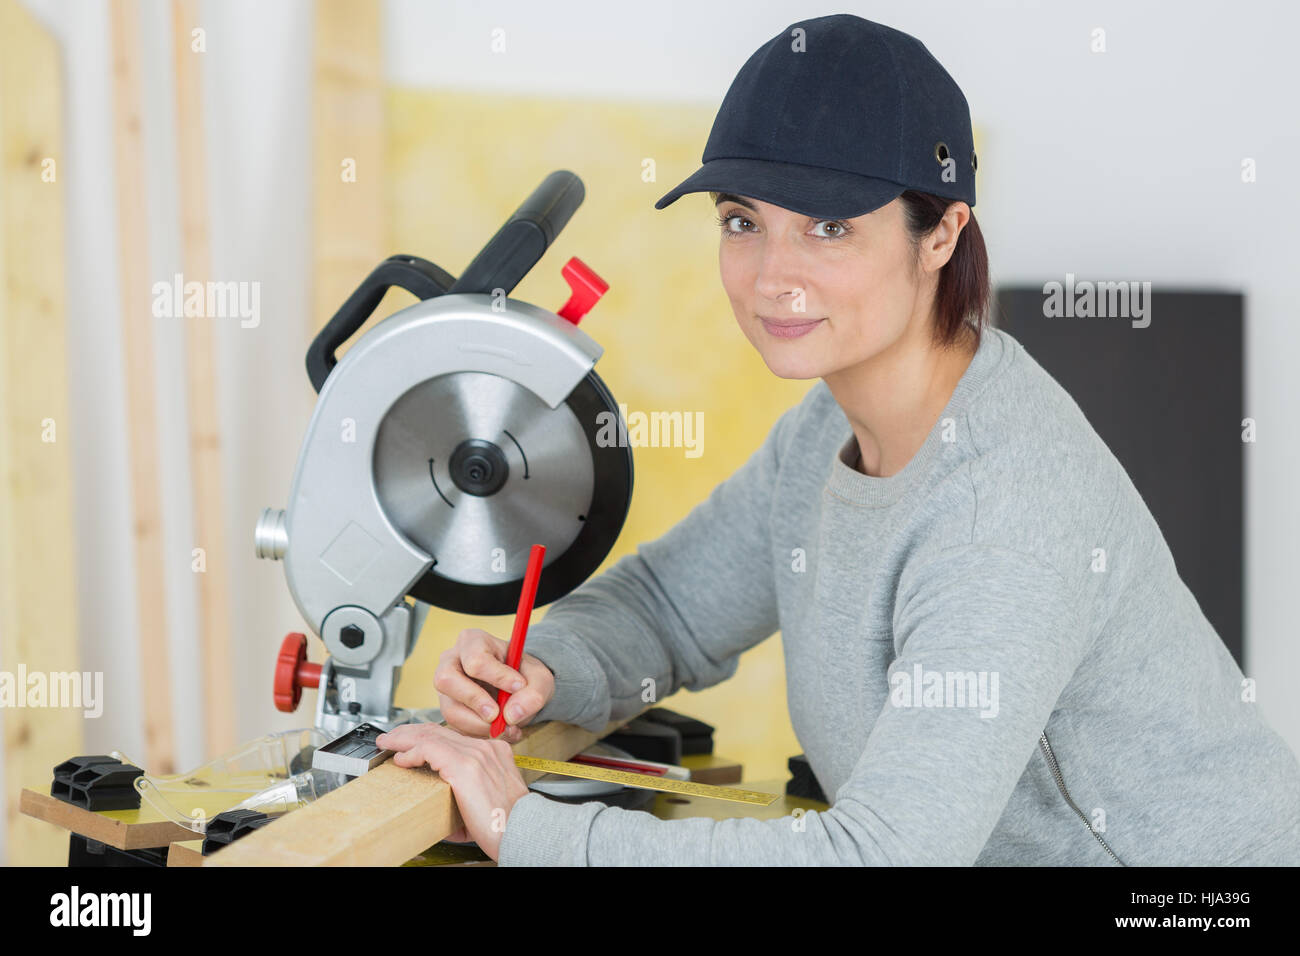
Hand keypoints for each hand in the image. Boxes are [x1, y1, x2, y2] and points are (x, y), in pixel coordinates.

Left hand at [375, 722, 528, 860]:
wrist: (523, 830)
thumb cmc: (507, 824)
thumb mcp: (485, 802)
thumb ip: (463, 796)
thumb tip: (438, 806)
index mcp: (494, 753)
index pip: (454, 736)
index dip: (429, 737)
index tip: (411, 744)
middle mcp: (485, 748)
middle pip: (439, 730)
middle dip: (411, 732)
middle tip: (392, 738)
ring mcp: (475, 754)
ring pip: (430, 735)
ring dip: (404, 739)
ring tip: (387, 743)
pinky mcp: (463, 765)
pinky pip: (429, 748)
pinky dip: (411, 752)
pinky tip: (400, 759)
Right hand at [435, 627, 554, 743]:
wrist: (519, 689)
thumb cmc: (525, 675)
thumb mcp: (540, 679)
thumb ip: (533, 693)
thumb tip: (511, 715)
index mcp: (473, 641)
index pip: (476, 659)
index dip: (497, 676)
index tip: (518, 687)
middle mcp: (452, 660)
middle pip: (446, 680)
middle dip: (475, 701)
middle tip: (498, 715)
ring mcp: (447, 687)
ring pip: (450, 708)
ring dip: (479, 724)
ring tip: (508, 728)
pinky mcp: (449, 708)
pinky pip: (456, 726)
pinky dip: (479, 734)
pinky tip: (500, 731)